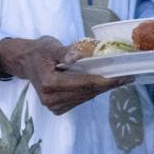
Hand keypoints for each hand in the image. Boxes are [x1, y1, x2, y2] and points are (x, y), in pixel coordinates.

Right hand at [0, 36, 130, 115]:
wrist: (25, 62)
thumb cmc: (39, 51)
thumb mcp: (50, 46)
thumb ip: (65, 51)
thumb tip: (77, 56)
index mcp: (49, 84)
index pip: (84, 84)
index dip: (106, 81)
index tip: (124, 77)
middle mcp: (50, 99)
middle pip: (87, 92)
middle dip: (109, 85)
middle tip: (127, 77)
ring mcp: (53, 106)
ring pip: (86, 97)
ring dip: (102, 89)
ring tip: (118, 79)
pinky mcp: (57, 108)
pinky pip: (80, 100)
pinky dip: (92, 91)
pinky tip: (102, 83)